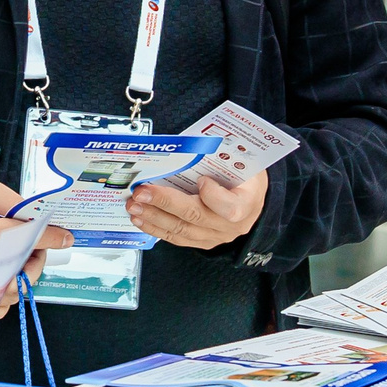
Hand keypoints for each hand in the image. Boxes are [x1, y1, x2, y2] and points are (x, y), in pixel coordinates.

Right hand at [0, 179, 72, 306]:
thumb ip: (15, 203)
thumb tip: (40, 218)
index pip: (24, 237)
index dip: (49, 237)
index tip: (64, 237)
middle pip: (22, 273)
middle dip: (36, 262)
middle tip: (34, 250)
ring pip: (12, 294)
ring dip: (23, 280)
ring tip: (17, 263)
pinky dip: (6, 298)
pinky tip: (3, 280)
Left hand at [127, 169, 267, 249]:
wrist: (251, 201)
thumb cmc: (245, 178)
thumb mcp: (243, 164)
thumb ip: (221, 158)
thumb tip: (188, 145)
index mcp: (246, 203)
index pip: (229, 207)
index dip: (212, 195)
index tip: (201, 180)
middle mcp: (229, 226)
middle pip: (195, 216)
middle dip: (164, 202)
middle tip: (142, 192)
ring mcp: (215, 236)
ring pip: (181, 230)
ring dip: (154, 217)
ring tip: (134, 205)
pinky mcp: (201, 242)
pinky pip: (177, 238)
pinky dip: (156, 228)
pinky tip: (141, 218)